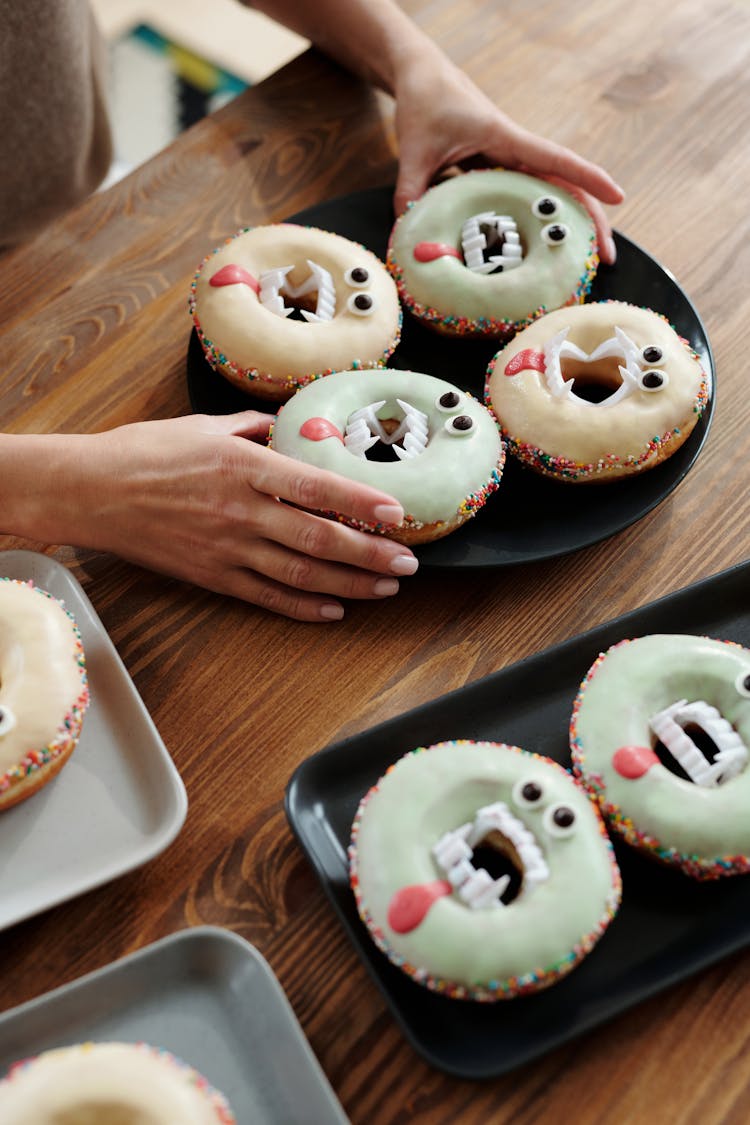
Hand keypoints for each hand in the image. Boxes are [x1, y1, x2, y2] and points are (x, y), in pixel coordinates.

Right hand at [41, 413, 418, 621]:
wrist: (90, 492)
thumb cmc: (143, 453)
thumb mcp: (202, 426)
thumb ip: (251, 428)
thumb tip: (283, 426)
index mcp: (243, 467)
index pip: (316, 487)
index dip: (361, 503)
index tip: (398, 513)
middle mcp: (241, 511)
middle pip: (318, 537)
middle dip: (371, 553)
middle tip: (408, 562)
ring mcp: (227, 548)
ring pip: (300, 572)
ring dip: (349, 582)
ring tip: (385, 587)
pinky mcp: (211, 575)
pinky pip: (266, 595)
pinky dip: (303, 605)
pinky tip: (334, 609)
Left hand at [392, 53, 622, 263]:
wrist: (422, 76)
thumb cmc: (425, 102)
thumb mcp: (414, 150)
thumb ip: (410, 192)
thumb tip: (408, 233)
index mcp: (504, 137)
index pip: (555, 160)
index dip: (587, 178)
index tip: (618, 198)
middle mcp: (514, 149)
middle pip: (564, 185)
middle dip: (590, 218)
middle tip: (605, 255)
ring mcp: (509, 159)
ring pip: (550, 193)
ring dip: (570, 223)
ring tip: (584, 260)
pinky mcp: (498, 168)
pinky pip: (527, 196)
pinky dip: (539, 219)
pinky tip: (545, 246)